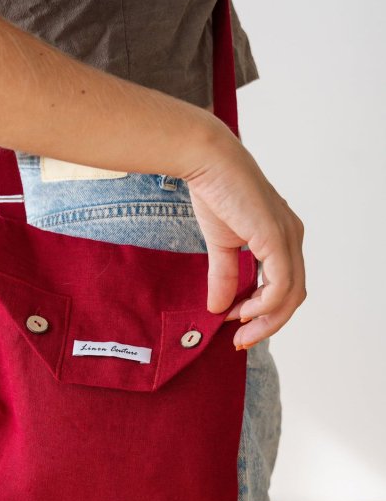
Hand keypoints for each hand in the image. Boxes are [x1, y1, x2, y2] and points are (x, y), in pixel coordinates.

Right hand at [183, 131, 306, 349]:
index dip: (265, 313)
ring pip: (291, 295)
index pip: (285, 286)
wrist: (206, 161)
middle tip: (242, 339)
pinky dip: (263, 305)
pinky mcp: (276, 238)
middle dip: (269, 323)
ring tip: (239, 329)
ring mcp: (288, 238)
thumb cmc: (215, 192)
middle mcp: (292, 237)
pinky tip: (242, 311)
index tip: (237, 326)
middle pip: (293, 296)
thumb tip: (218, 308)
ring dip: (266, 319)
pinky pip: (281, 285)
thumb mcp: (220, 245)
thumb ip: (224, 276)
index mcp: (283, 237)